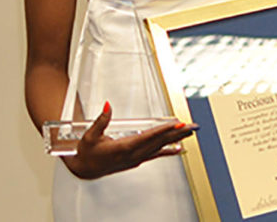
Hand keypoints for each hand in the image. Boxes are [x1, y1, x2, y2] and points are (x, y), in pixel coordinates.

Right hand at [61, 102, 195, 179]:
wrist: (84, 170)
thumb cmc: (87, 153)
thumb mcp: (90, 135)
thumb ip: (101, 120)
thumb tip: (107, 105)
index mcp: (123, 148)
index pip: (149, 137)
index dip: (164, 130)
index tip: (178, 124)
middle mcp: (133, 155)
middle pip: (159, 142)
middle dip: (177, 133)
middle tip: (192, 126)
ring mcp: (136, 159)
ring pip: (160, 148)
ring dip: (175, 140)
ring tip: (189, 133)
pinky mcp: (137, 161)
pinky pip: (156, 155)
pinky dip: (168, 151)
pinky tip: (178, 149)